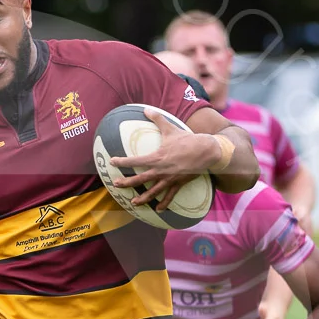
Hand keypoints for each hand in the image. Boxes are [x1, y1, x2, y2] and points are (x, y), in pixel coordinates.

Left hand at [109, 108, 225, 210]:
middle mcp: (160, 171)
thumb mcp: (170, 128)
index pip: (134, 160)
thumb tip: (146, 108)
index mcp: (156, 158)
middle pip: (139, 179)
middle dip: (126, 183)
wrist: (206, 151)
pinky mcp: (178, 184)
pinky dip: (164, 203)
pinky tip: (159, 210)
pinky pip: (170, 196)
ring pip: (152, 191)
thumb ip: (157, 118)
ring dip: (142, 198)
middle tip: (116, 185)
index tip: (112, 162)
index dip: (122, 162)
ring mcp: (169, 179)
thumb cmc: (187, 140)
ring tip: (133, 203)